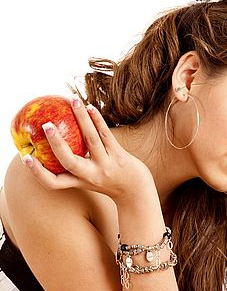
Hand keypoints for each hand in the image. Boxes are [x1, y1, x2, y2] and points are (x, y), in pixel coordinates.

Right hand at [23, 96, 153, 202]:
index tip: (26, 157)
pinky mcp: (119, 156)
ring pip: (91, 140)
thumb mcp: (87, 177)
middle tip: (46, 125)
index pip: (53, 183)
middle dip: (56, 144)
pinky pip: (106, 135)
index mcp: (78, 182)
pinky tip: (90, 107)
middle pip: (69, 162)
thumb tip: (52, 140)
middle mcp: (91, 176)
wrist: (135, 190)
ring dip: (81, 118)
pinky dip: (97, 120)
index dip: (38, 172)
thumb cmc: (106, 179)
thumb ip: (71, 164)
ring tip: (72, 100)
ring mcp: (106, 166)